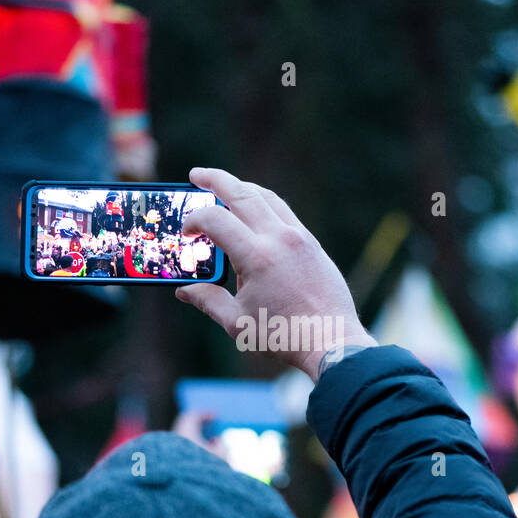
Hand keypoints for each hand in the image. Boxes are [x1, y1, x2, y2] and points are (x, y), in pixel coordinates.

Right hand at [176, 167, 375, 381]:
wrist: (332, 342)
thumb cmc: (284, 336)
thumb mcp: (237, 323)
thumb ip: (208, 300)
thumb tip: (184, 290)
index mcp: (257, 257)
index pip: (216, 219)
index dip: (194, 220)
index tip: (186, 232)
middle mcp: (279, 239)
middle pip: (242, 194)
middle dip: (215, 180)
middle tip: (196, 175)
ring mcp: (299, 238)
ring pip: (267, 197)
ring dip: (242, 188)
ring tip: (223, 187)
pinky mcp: (312, 244)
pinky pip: (284, 212)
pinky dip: (264, 203)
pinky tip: (254, 210)